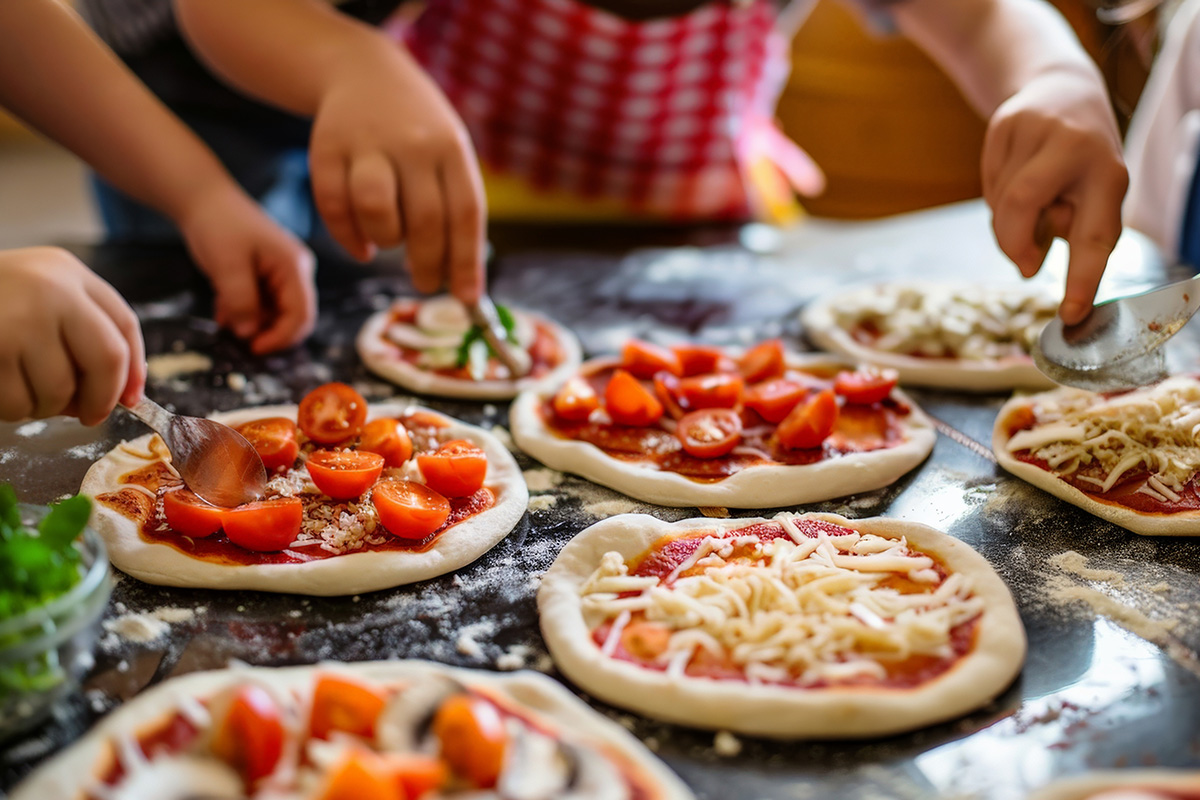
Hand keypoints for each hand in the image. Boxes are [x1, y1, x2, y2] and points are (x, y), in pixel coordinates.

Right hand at [0, 247, 144, 424]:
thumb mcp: (47, 290)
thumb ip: (90, 329)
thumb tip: (126, 392)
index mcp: (68, 274)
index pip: (123, 330)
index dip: (131, 374)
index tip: (129, 399)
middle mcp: (48, 291)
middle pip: (104, 362)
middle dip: (100, 399)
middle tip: (88, 414)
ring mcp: (14, 321)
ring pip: (57, 390)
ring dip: (46, 406)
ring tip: (26, 390)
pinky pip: (15, 402)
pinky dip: (12, 408)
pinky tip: (1, 387)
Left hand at [178, 183, 316, 353]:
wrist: (203, 199)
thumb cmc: (218, 225)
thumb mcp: (227, 266)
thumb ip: (241, 301)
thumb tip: (249, 334)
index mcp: (294, 267)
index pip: (301, 315)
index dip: (280, 338)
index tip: (253, 348)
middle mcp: (296, 272)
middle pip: (293, 317)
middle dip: (266, 331)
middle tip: (236, 334)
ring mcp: (283, 274)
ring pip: (276, 314)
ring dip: (251, 322)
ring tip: (224, 315)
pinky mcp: (268, 275)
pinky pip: (263, 304)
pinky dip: (245, 312)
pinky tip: (224, 308)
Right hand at [308, 44, 484, 303]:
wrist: (365, 72)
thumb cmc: (418, 132)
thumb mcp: (449, 153)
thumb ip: (455, 207)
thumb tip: (463, 282)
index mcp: (451, 147)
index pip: (466, 213)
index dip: (467, 262)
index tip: (468, 299)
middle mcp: (411, 142)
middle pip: (423, 220)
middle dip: (427, 264)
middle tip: (426, 283)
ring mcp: (366, 142)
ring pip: (375, 210)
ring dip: (385, 240)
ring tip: (390, 243)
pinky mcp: (325, 147)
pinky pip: (332, 205)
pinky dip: (347, 236)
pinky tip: (362, 246)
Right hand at [982, 69, 1128, 324]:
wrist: (1060, 89)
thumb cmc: (1081, 159)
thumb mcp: (1093, 191)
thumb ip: (1068, 227)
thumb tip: (1028, 264)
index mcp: (1109, 173)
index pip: (1094, 235)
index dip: (1082, 278)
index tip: (1071, 313)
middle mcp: (1075, 147)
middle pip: (1022, 206)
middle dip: (1013, 241)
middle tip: (1024, 263)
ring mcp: (1035, 131)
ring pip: (1000, 199)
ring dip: (1007, 219)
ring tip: (1029, 205)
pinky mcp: (1004, 125)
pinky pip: (988, 183)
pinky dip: (996, 196)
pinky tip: (1013, 179)